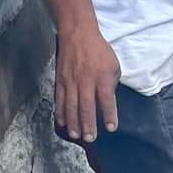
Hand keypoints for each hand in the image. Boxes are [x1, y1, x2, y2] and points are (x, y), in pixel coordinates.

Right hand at [54, 27, 120, 143]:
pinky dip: (60, 112)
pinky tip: (62, 122)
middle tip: (91, 138)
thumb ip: (111, 84)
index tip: (112, 128)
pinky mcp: (60, 80)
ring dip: (73, 122)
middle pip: (86, 106)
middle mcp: (85, 81)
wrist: (77, 34)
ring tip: (76, 135)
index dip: (109, 115)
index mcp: (101, 77)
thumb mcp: (113, 65)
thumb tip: (108, 100)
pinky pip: (60, 99)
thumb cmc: (99, 51)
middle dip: (88, 124)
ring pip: (71, 106)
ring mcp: (70, 81)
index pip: (107, 99)